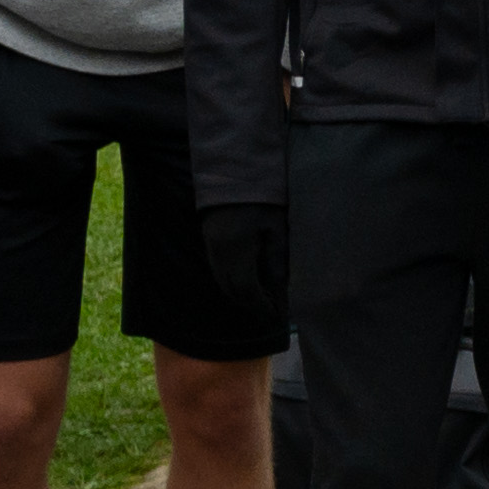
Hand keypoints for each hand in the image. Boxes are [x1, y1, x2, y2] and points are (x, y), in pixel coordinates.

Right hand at [203, 205, 290, 338]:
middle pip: (232, 290)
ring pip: (222, 281)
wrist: (235, 172)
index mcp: (236, 250)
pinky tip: (248, 283)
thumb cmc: (264, 198)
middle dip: (252, 305)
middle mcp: (218, 251)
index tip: (278, 316)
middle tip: (273, 313)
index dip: (262, 306)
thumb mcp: (277, 228)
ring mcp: (210, 245)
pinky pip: (218, 270)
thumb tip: (280, 290)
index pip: (247, 289)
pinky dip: (232, 282)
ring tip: (264, 301)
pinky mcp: (208, 239)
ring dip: (241, 295)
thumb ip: (277, 260)